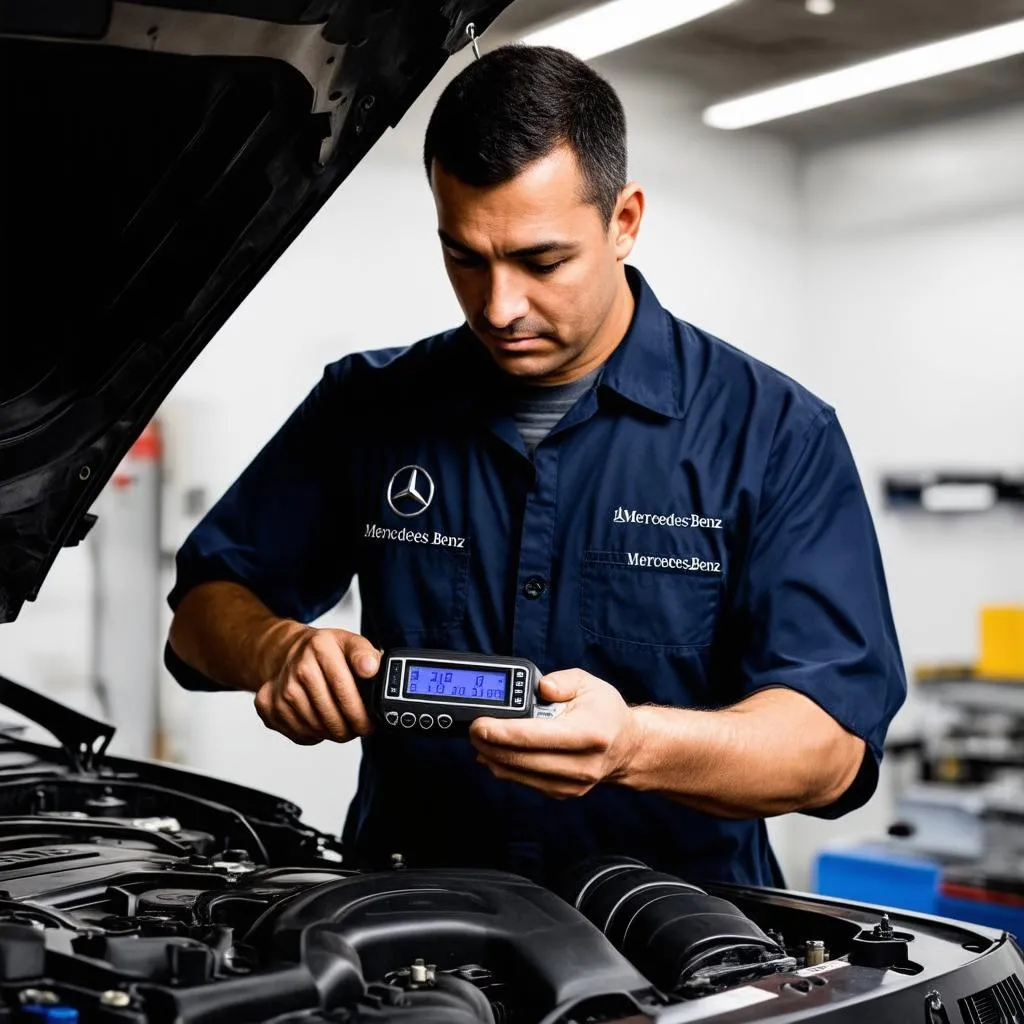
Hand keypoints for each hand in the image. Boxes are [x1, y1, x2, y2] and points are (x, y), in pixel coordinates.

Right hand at [254, 626, 379, 744]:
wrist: (288, 652)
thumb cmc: (325, 651)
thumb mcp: (349, 642)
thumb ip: (365, 654)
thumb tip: (372, 668)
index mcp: (320, 648)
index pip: (343, 690)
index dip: (360, 714)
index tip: (370, 724)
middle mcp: (298, 668)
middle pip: (330, 715)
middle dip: (351, 729)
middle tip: (360, 728)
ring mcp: (282, 688)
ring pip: (316, 728)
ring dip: (334, 733)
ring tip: (343, 724)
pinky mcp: (270, 706)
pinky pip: (299, 734)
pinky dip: (315, 736)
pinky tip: (322, 722)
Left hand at [469, 669, 641, 798]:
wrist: (627, 748)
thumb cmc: (605, 712)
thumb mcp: (588, 683)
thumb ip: (562, 681)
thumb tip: (541, 687)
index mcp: (589, 734)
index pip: (535, 736)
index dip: (502, 731)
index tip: (479, 724)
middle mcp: (581, 764)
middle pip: (521, 759)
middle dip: (489, 744)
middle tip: (472, 728)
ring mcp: (572, 784)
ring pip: (518, 774)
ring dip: (492, 757)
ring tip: (480, 739)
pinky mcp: (562, 793)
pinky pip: (524, 782)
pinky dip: (505, 767)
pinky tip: (494, 753)